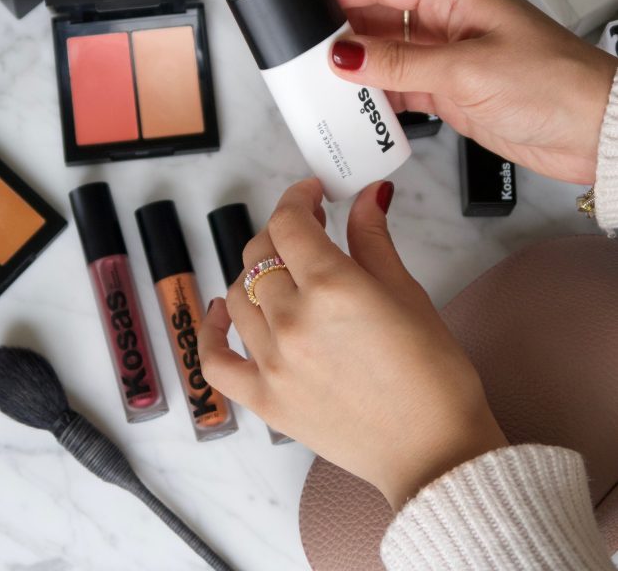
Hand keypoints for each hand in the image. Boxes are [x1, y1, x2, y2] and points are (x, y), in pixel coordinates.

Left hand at [198, 178, 505, 509]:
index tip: (312, 194)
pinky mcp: (264, 400)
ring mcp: (272, 362)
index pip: (289, 222)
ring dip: (257, 273)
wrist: (434, 452)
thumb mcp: (407, 293)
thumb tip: (367, 195)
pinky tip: (224, 312)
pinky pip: (215, 360)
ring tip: (283, 273)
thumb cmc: (432, 375)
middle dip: (282, 231)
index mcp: (332, 287)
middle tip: (308, 230)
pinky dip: (212, 331)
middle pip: (260, 254)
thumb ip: (373, 239)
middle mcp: (292, 320)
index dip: (297, 198)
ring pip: (238, 295)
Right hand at [328, 0, 616, 184]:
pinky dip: (380, 95)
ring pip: (388, 54)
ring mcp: (450, 58)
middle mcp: (450, 21)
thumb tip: (344, 55)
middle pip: (382, 15)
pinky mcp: (454, 93)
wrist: (594, 133)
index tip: (306, 4)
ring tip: (321, 79)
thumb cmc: (552, 84)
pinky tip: (358, 105)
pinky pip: (403, 87)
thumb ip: (400, 63)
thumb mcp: (465, 69)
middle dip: (343, 30)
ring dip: (359, 66)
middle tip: (304, 50)